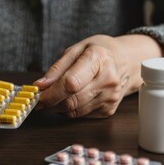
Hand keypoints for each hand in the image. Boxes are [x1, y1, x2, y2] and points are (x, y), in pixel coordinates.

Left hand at [34, 34, 163, 117]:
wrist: (125, 60)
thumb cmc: (98, 52)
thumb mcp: (76, 50)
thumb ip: (57, 69)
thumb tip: (40, 85)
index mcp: (99, 59)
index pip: (71, 83)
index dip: (51, 93)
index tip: (38, 95)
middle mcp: (108, 80)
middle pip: (72, 100)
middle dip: (51, 103)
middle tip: (40, 99)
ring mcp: (111, 97)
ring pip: (75, 111)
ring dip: (59, 108)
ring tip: (54, 98)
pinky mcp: (109, 110)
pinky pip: (82, 115)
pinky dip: (71, 110)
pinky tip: (71, 99)